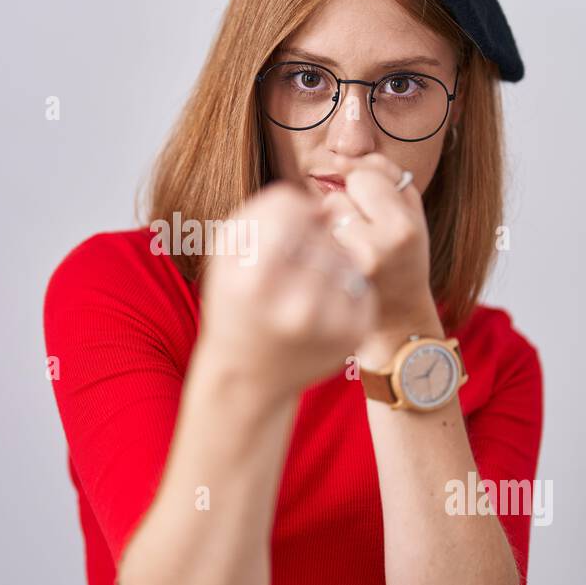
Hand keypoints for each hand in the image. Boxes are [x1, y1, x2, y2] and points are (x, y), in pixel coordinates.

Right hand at [197, 182, 378, 398]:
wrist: (249, 376)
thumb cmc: (235, 304)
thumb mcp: (226, 256)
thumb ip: (263, 214)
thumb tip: (321, 208)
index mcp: (254, 281)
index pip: (290, 210)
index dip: (288, 211)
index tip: (282, 228)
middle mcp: (296, 306)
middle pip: (320, 234)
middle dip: (309, 239)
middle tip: (291, 264)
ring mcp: (329, 323)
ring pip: (344, 256)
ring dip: (329, 260)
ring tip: (305, 284)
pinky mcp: (354, 333)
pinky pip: (360, 282)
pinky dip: (344, 285)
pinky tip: (322, 304)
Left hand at [316, 153, 436, 337]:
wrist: (399, 317)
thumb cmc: (405, 255)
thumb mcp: (411, 210)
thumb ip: (384, 173)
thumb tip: (339, 158)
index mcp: (403, 228)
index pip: (364, 177)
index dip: (367, 187)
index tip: (377, 209)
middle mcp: (376, 250)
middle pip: (336, 196)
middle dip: (346, 206)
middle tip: (365, 234)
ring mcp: (346, 270)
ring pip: (318, 219)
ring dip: (329, 225)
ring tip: (351, 249)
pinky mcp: (326, 283)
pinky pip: (309, 240)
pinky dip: (317, 244)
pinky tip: (335, 262)